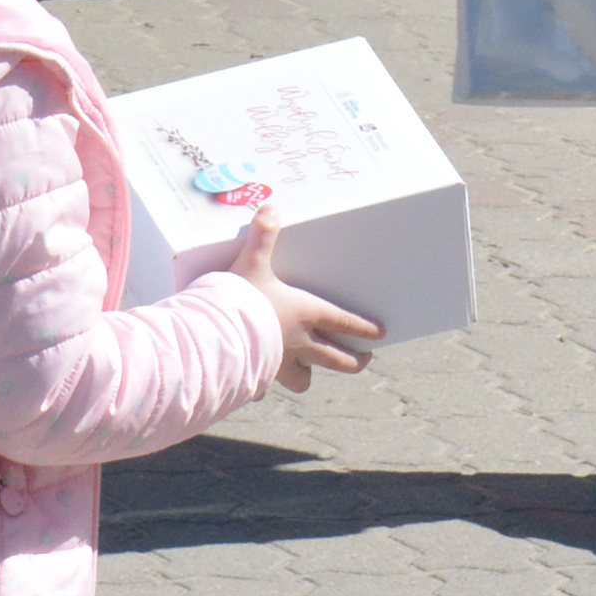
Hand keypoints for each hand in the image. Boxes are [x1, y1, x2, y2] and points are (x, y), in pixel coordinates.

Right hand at [235, 208, 381, 391]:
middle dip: (352, 361)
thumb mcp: (251, 262)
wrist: (215, 338)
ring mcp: (279, 365)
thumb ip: (263, 235)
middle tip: (363, 359)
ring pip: (304, 380)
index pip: (344, 322)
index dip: (364, 328)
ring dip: (308, 376)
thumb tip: (270, 207)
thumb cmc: (239, 299)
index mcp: (305, 313)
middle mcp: (298, 343)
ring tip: (309, 372)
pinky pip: (266, 388)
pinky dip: (264, 386)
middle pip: (336, 359)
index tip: (380, 334)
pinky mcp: (257, 378)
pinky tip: (259, 386)